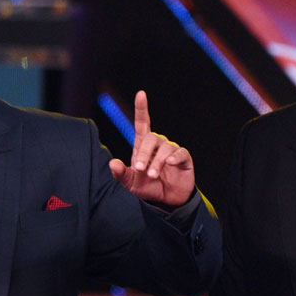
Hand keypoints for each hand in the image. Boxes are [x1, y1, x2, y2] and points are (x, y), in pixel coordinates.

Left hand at [108, 91, 194, 206]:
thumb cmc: (147, 188)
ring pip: (165, 147)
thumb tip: (112, 163)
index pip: (143, 123)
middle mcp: (158, 145)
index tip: (141, 94)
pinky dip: (174, 157)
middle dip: (144, 153)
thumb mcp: (130, 183)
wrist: (166, 201)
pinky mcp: (184, 158)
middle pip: (151, 137)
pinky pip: (180, 153)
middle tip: (139, 169)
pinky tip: (169, 163)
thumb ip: (121, 174)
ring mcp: (172, 150)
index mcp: (143, 146)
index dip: (142, 108)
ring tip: (152, 176)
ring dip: (157, 162)